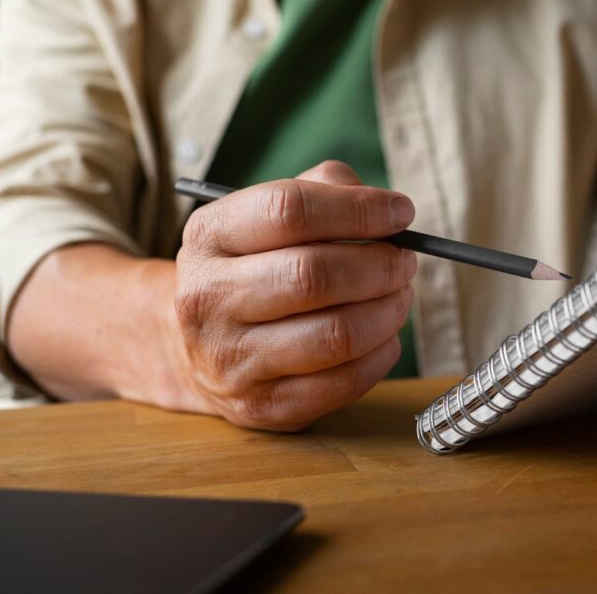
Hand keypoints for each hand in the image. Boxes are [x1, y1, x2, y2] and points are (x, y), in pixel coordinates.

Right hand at [170, 161, 416, 430]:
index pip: (289, 210)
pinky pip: (343, 383)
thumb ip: (325, 190)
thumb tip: (387, 209)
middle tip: (405, 261)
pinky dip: (381, 355)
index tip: (402, 212)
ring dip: (388, 312)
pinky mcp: (261, 405)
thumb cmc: (253, 268)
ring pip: (337, 335)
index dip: (358, 209)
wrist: (191, 346)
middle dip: (380, 265)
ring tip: (399, 297)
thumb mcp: (267, 215)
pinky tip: (385, 336)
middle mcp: (208, 297)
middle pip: (314, 275)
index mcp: (210, 235)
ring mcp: (230, 359)